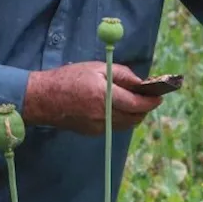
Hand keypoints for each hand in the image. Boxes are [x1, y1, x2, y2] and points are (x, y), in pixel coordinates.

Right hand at [22, 61, 164, 135]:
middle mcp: (104, 114)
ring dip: (135, 115)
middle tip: (148, 98)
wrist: (43, 99)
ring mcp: (98, 126)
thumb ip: (121, 74)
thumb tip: (140, 82)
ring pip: (127, 125)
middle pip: (135, 117)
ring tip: (135, 102)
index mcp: (105, 95)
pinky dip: (121, 119)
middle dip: (145, 109)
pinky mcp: (93, 132)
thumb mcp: (96, 68)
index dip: (151, 101)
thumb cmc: (69, 78)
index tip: (159, 96)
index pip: (137, 103)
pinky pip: (114, 127)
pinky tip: (117, 108)